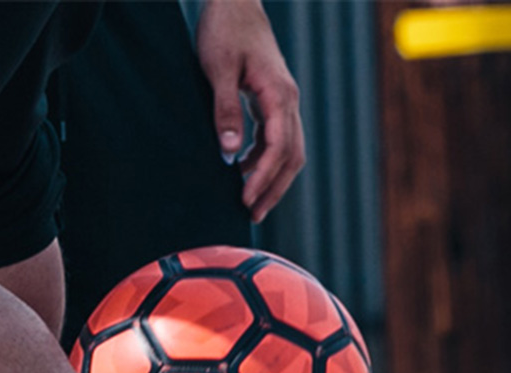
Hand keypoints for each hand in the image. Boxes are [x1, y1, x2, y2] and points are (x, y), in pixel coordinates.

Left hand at [194, 0, 304, 222]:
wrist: (235, 3)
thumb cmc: (225, 31)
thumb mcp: (219, 70)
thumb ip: (225, 111)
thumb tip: (230, 154)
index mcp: (279, 93)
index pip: (280, 146)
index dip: (264, 177)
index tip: (246, 199)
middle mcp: (288, 100)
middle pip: (292, 155)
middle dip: (274, 188)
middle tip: (252, 214)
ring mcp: (284, 100)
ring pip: (289, 149)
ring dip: (272, 177)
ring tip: (250, 202)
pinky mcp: (274, 99)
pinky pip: (278, 138)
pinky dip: (264, 159)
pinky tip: (243, 170)